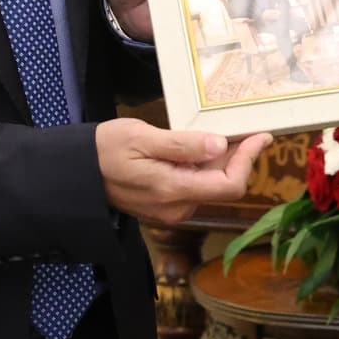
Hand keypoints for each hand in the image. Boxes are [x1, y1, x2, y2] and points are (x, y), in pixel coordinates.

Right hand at [96, 120, 273, 223]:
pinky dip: (205, 168)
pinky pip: (195, 187)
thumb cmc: (106, 150)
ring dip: (221, 161)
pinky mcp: (165, 206)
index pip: (229, 185)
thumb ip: (181, 144)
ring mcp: (171, 210)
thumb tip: (219, 144)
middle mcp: (178, 207)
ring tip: (223, 132)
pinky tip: (200, 147)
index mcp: (173, 190)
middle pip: (223, 185)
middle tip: (245, 128)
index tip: (261, 136)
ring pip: (210, 186)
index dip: (249, 160)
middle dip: (238, 158)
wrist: (77, 173)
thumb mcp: (142, 137)